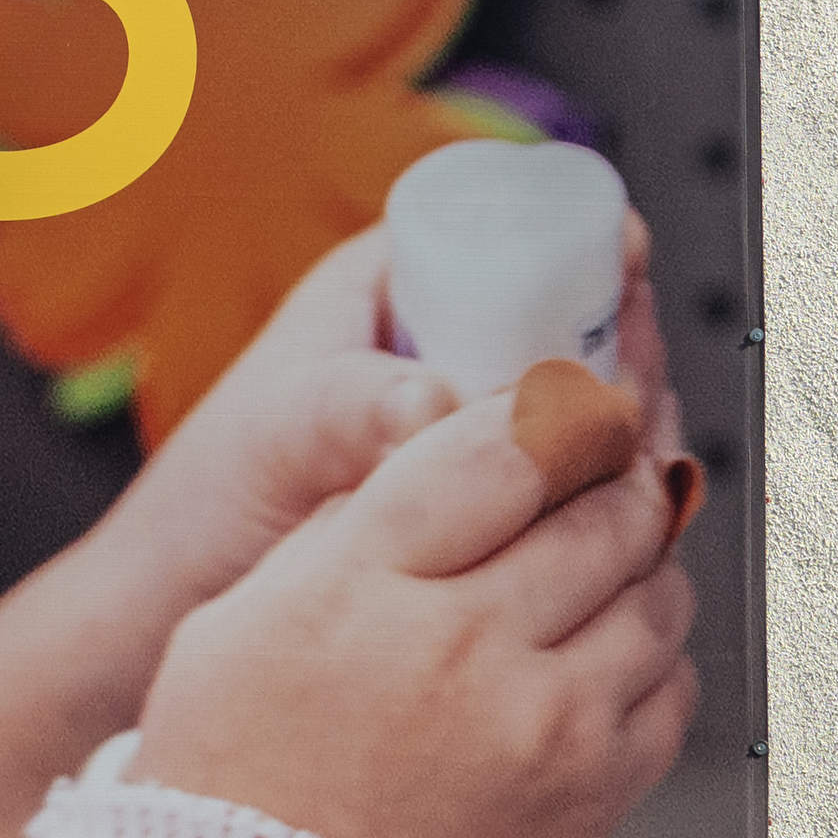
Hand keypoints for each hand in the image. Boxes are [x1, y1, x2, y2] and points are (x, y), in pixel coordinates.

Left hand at [99, 197, 687, 625]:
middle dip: (624, 350)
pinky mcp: (479, 508)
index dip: (576, 242)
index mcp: (385, 288)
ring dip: (624, 431)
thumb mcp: (278, 432)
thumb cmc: (204, 502)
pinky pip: (563, 488)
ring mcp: (460, 430)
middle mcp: (431, 347)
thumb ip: (352, 409)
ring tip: (650, 462)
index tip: (631, 263)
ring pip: (575, 411)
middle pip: (561, 324)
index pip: (501, 233)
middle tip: (656, 391)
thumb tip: (443, 405)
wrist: (181, 604)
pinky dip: (603, 501)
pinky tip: (626, 527)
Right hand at [132, 369, 699, 837]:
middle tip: (616, 442)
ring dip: (647, 549)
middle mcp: (466, 643)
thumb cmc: (241, 770)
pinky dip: (659, 647)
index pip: (501, 446)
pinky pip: (671, 691)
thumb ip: (346, 524)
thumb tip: (427, 454)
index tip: (561, 393)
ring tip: (622, 531)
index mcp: (369, 579)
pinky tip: (621, 634)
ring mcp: (542, 724)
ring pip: (652, 592)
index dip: (549, 403)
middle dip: (617, 462)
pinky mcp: (590, 795)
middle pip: (595, 509)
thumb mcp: (247, 610)